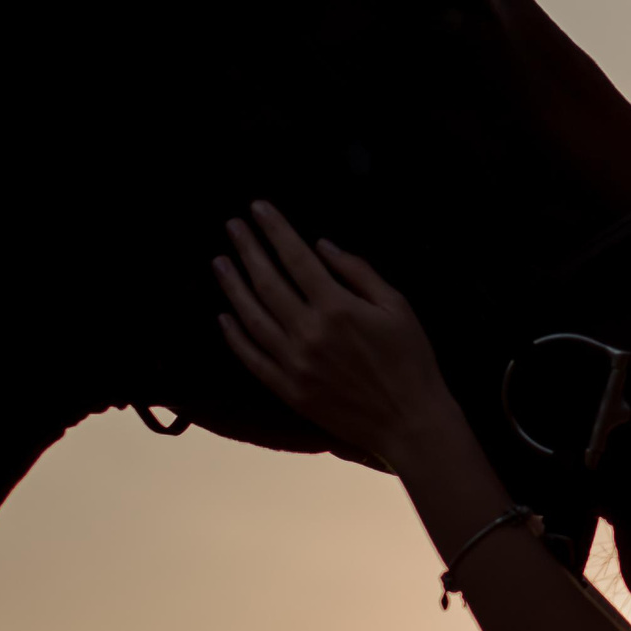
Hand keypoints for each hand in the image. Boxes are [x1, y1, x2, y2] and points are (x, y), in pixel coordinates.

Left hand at [212, 201, 460, 470]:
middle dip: (248, 249)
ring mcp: (294, 363)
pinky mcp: (289, 389)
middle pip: (267, 282)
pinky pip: (252, 358)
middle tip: (232, 226)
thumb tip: (323, 246)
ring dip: (233, 286)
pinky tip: (225, 316)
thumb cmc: (411, 360)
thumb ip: (359, 273)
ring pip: (252, 317)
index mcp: (338, 308)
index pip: (296, 258)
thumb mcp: (397, 307)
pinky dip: (235, 336)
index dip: (275, 230)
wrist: (409, 422)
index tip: (258, 208)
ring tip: (219, 262)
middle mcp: (309, 332)